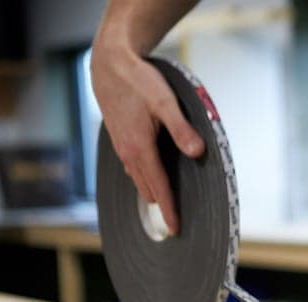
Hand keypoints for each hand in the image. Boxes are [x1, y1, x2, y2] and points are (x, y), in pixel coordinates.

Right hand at [90, 45, 203, 234]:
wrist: (109, 65)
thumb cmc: (139, 81)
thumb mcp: (165, 102)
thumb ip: (182, 129)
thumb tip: (198, 152)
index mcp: (140, 148)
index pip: (159, 188)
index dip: (169, 210)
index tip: (176, 229)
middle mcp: (128, 153)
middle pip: (149, 190)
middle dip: (163, 206)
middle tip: (180, 222)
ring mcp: (122, 148)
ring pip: (140, 180)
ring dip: (154, 193)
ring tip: (170, 204)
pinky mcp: (121, 141)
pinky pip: (135, 169)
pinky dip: (146, 179)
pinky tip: (156, 178)